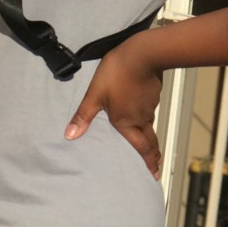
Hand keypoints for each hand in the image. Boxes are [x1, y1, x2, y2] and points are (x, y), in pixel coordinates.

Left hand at [63, 33, 163, 177]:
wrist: (143, 53)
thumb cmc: (117, 73)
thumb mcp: (94, 95)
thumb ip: (83, 116)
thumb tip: (70, 136)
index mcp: (126, 122)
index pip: (140, 148)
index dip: (148, 161)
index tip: (154, 173)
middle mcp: (140, 118)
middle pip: (150, 141)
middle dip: (154, 155)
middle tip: (157, 165)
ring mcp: (149, 105)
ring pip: (150, 125)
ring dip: (151, 137)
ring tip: (149, 144)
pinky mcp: (153, 93)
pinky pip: (150, 110)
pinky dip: (148, 117)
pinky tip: (143, 111)